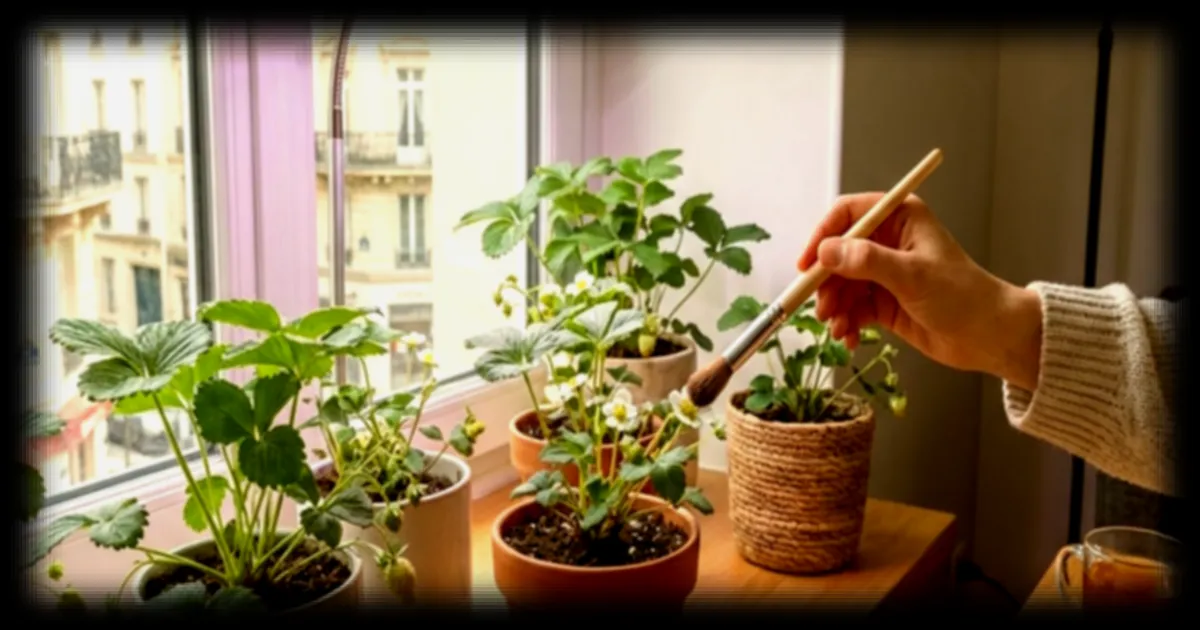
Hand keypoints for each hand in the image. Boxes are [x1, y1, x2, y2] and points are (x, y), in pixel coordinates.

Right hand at [798, 192, 1043, 389]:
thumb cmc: (963, 296)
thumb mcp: (912, 275)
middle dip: (827, 283)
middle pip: (838, 253)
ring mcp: (884, 272)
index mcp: (900, 218)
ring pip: (841, 284)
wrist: (988, 336)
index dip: (823, 236)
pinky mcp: (883, 300)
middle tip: (823, 308)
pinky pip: (851, 307)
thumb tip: (826, 252)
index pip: (848, 214)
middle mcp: (888, 241)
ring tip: (839, 328)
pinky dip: (845, 322)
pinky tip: (849, 338)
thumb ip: (867, 261)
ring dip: (835, 307)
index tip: (807, 264)